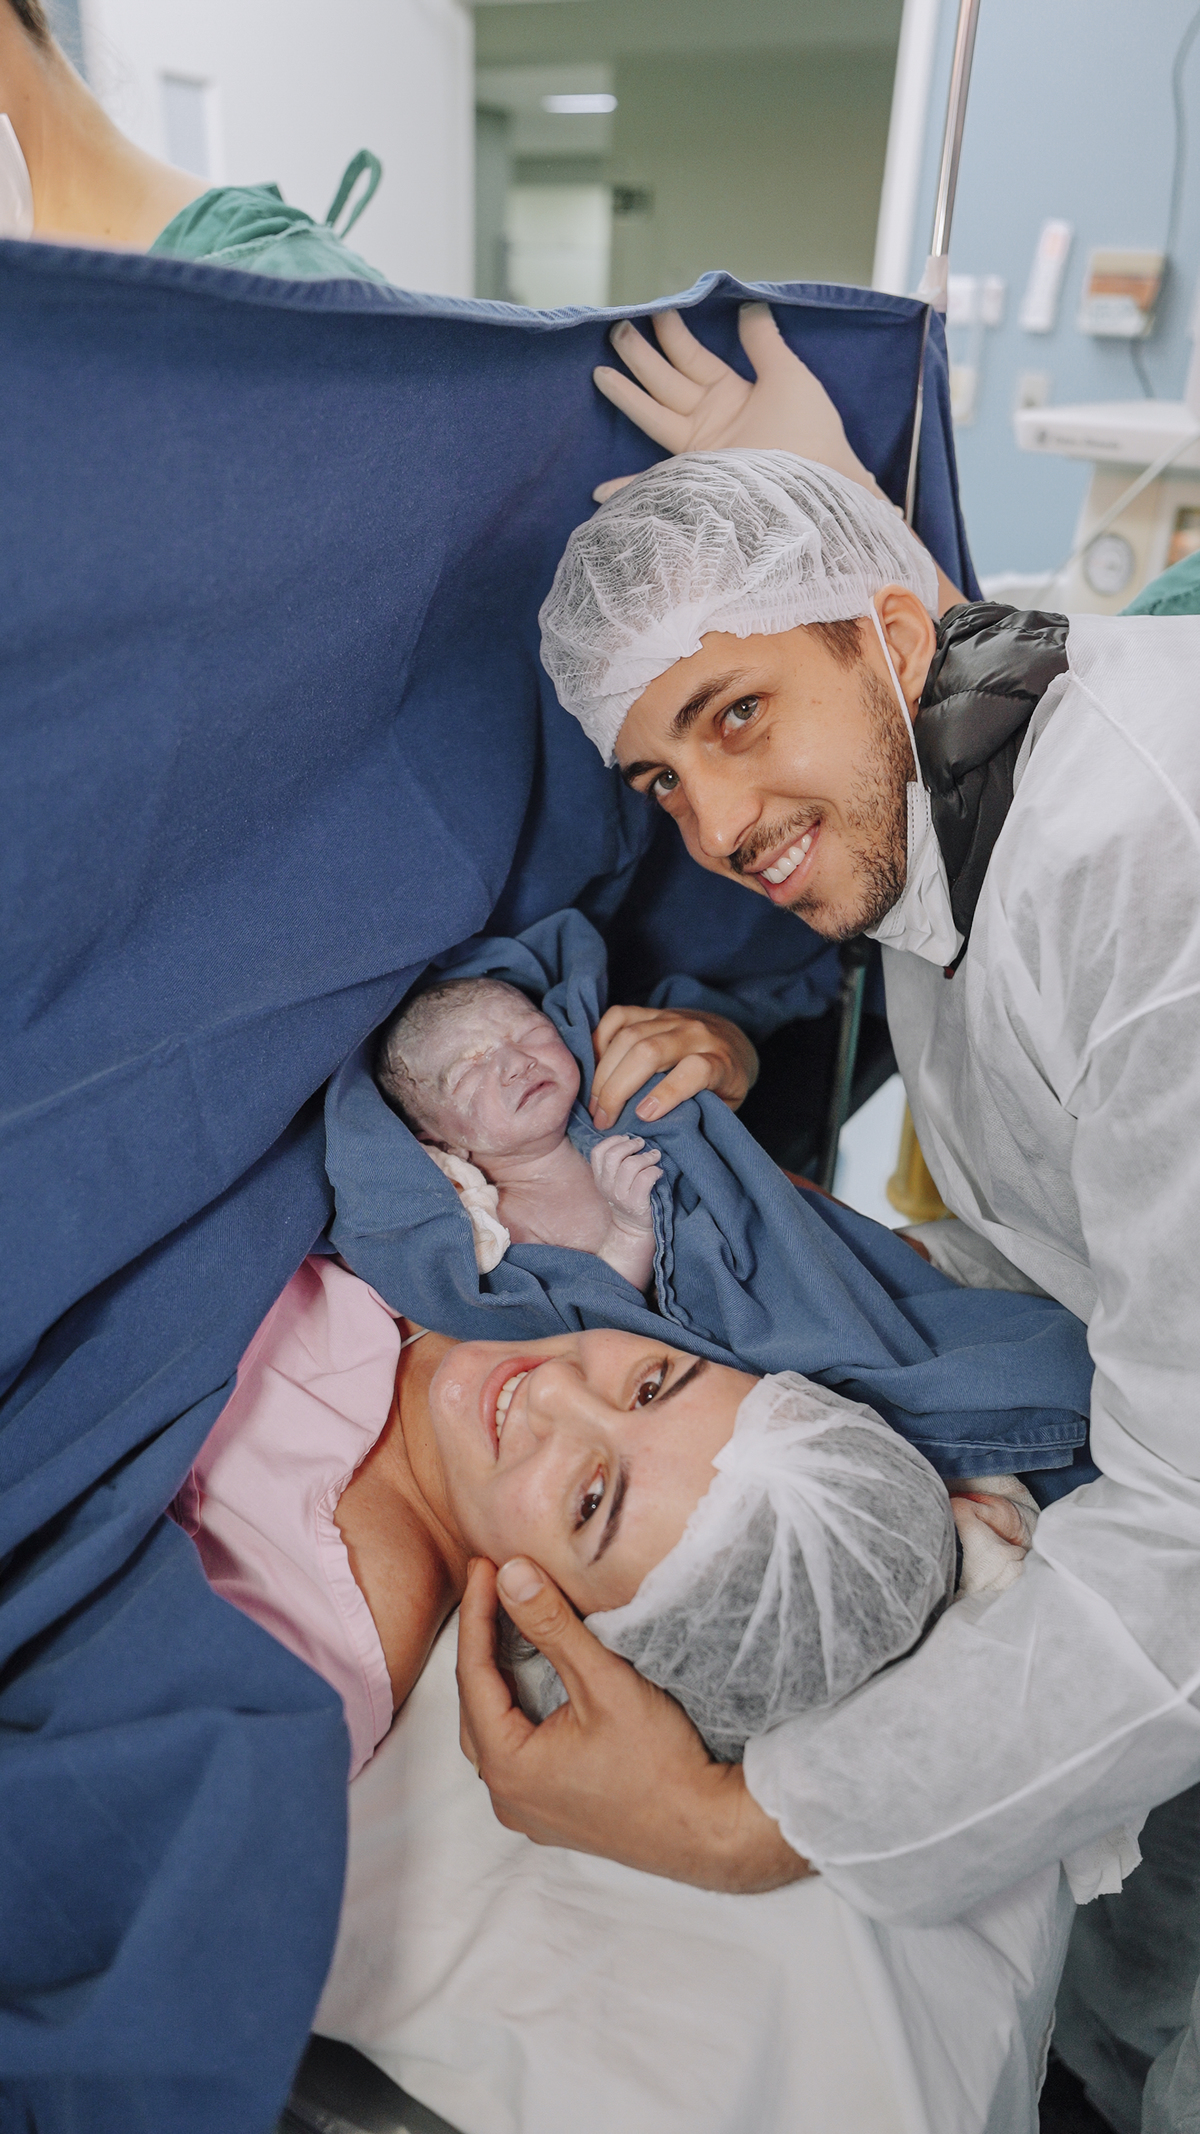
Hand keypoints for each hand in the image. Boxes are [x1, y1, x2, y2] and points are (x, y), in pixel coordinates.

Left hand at [457, 1557, 808, 1893]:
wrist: (706, 1829)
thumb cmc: (660, 1762)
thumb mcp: (604, 1682)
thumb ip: (553, 1626)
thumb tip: (511, 1575)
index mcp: (508, 1766)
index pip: (474, 1674)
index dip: (478, 1613)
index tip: (484, 1566)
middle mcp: (506, 1796)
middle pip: (476, 1704)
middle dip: (481, 1642)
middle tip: (492, 1588)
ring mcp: (528, 1811)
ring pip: (492, 1730)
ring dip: (497, 1678)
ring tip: (505, 1624)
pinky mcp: (552, 1814)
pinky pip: (515, 1752)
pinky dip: (515, 1710)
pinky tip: (530, 1682)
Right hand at [590, 1006, 757, 1129]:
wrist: (734, 1040)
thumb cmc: (727, 1082)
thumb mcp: (726, 1104)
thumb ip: (699, 1113)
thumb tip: (659, 1130)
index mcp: (720, 1060)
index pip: (695, 1070)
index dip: (668, 1093)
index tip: (643, 1116)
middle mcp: (695, 1034)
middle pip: (649, 1052)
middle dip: (618, 1089)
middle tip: (603, 1120)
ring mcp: (671, 1018)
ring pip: (629, 1036)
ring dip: (604, 1073)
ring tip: (596, 1104)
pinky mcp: (653, 1011)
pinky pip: (618, 1016)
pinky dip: (600, 1039)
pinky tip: (595, 1067)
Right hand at [590, 1133, 660, 1231]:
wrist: (633, 1227)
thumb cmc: (628, 1197)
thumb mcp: (614, 1180)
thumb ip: (617, 1162)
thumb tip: (632, 1138)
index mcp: (599, 1177)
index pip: (598, 1152)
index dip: (613, 1140)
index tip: (626, 1138)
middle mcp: (606, 1186)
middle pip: (614, 1155)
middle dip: (631, 1145)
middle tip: (642, 1144)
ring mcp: (620, 1195)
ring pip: (631, 1165)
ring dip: (646, 1157)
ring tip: (654, 1156)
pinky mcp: (636, 1203)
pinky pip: (645, 1178)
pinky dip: (655, 1171)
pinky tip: (659, 1172)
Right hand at [593, 303, 882, 503]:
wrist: (821, 485)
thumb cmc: (812, 431)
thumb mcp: (789, 376)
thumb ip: (765, 343)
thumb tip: (751, 307)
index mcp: (734, 396)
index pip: (695, 360)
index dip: (674, 336)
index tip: (657, 312)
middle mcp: (712, 422)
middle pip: (667, 382)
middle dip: (641, 356)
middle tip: (616, 329)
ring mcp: (701, 452)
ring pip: (655, 414)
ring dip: (628, 395)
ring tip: (600, 370)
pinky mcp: (697, 481)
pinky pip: (656, 486)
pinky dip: (628, 491)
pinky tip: (601, 492)